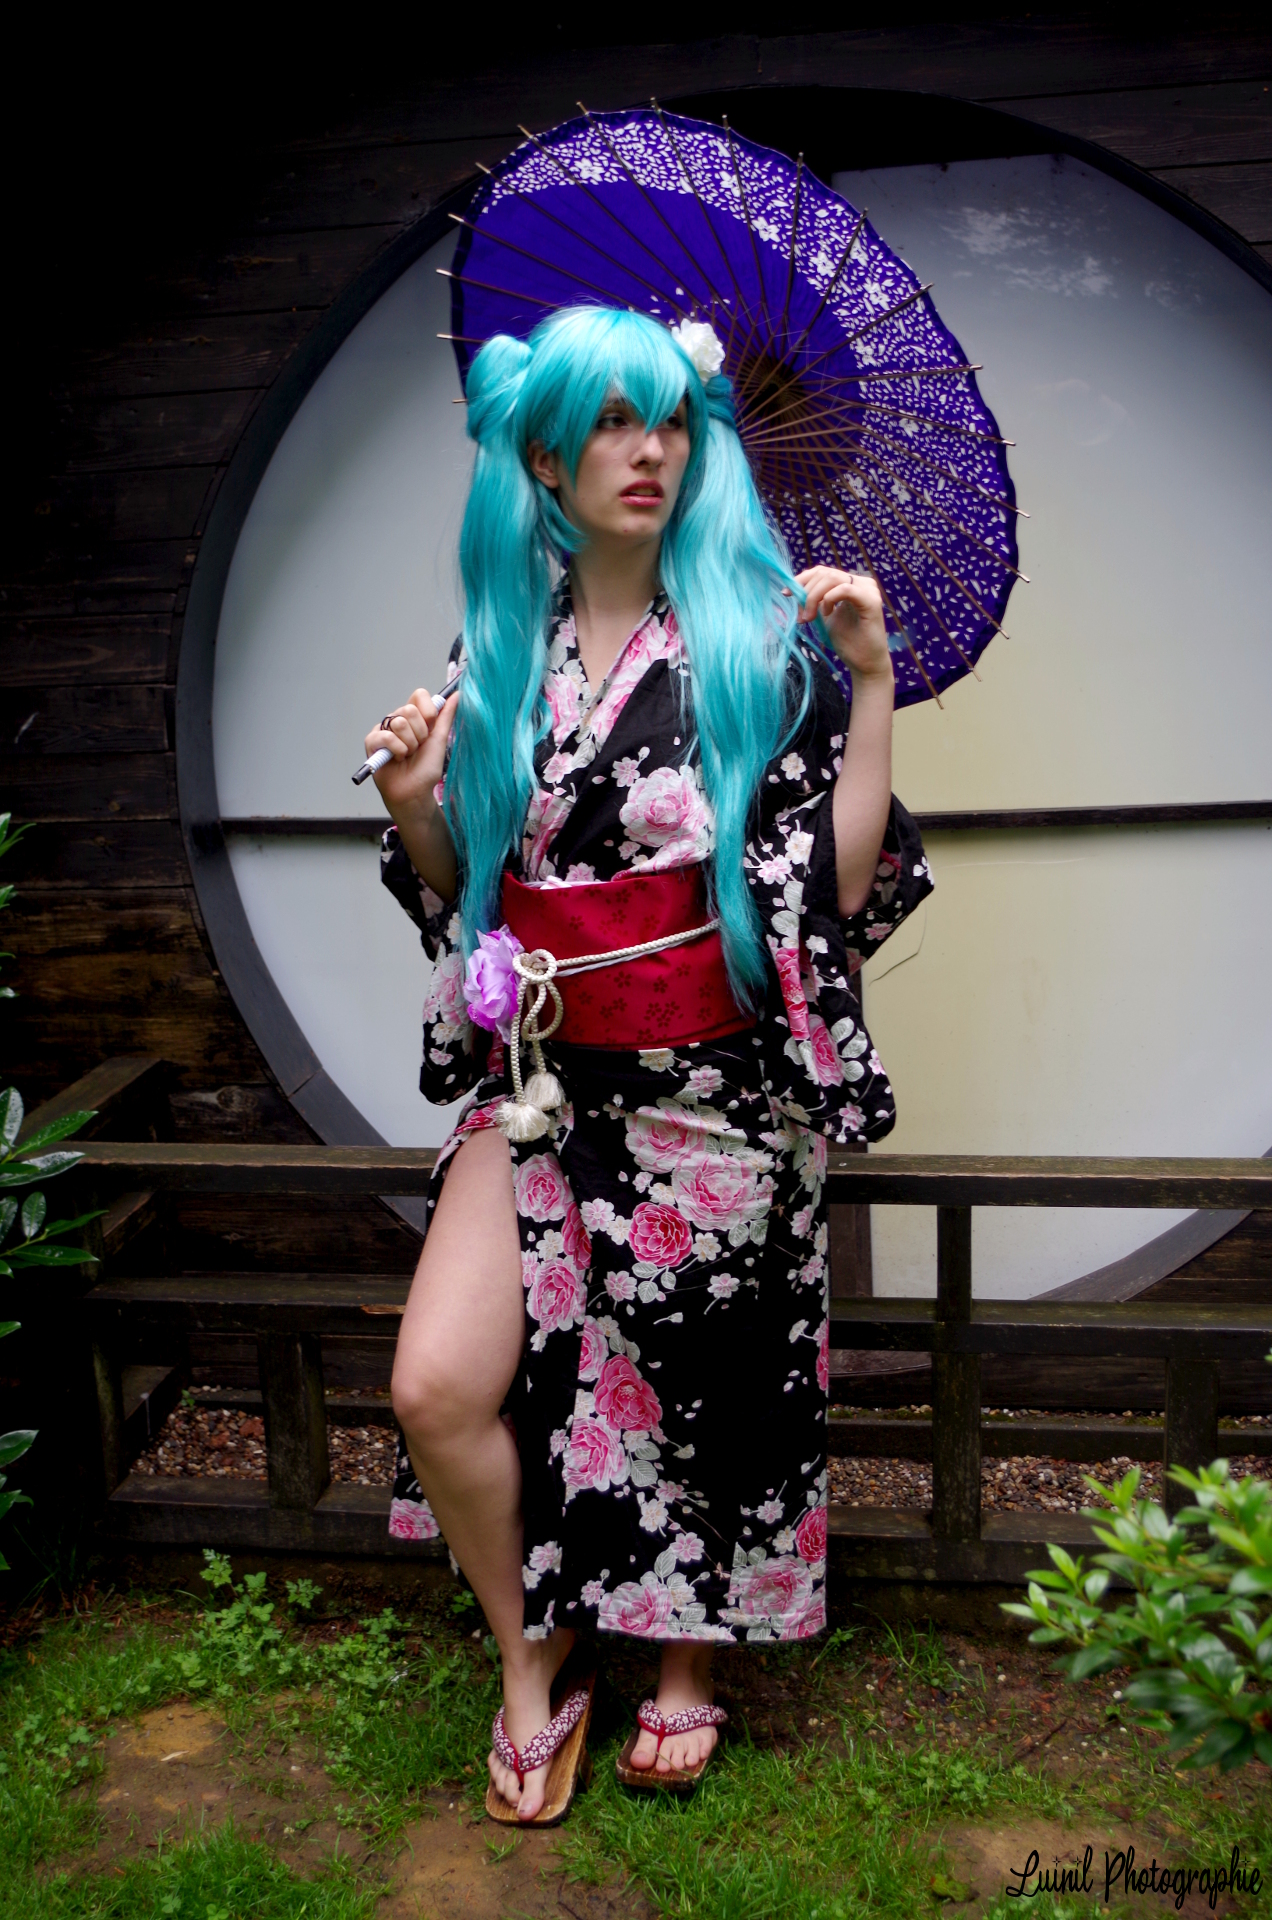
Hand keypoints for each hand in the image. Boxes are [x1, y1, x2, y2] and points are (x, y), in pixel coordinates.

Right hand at [366, 687, 456, 821]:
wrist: (414, 792)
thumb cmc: (425, 770)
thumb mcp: (439, 741)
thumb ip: (446, 717)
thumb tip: (457, 695)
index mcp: (415, 718)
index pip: (419, 695)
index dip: (428, 710)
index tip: (431, 728)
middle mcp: (398, 720)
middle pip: (409, 709)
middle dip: (419, 733)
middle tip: (417, 748)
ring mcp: (384, 730)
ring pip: (398, 723)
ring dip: (409, 744)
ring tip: (407, 755)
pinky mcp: (372, 741)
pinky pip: (386, 736)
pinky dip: (397, 750)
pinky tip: (396, 759)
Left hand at [796, 567, 891, 681]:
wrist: (865, 664)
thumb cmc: (848, 643)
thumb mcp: (824, 616)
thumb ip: (815, 600)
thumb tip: (793, 589)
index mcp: (851, 584)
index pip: (822, 571)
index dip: (802, 579)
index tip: (786, 594)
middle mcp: (861, 583)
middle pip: (825, 573)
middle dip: (806, 593)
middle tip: (801, 616)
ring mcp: (868, 590)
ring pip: (832, 578)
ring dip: (813, 597)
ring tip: (809, 618)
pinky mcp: (872, 601)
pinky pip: (845, 589)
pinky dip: (829, 599)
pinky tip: (827, 614)